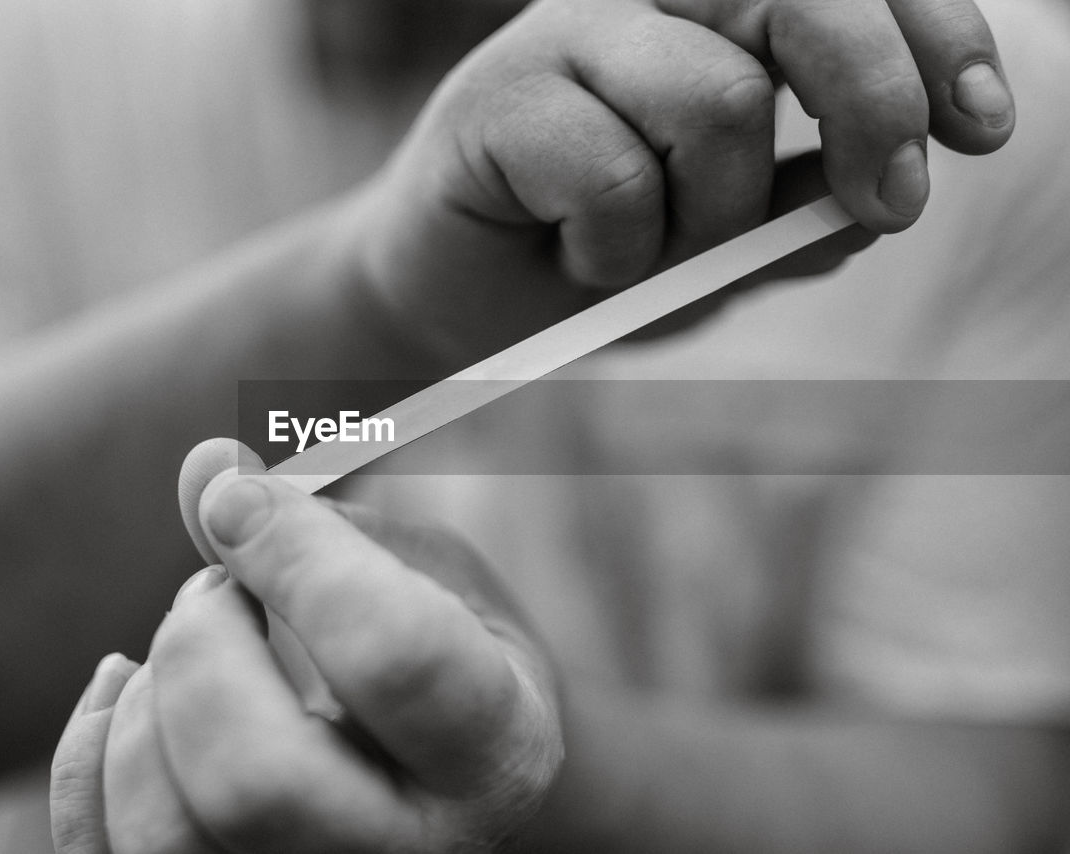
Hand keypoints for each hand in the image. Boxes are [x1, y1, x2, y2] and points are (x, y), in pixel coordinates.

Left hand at [51, 440, 562, 852]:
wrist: (443, 776)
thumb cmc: (444, 657)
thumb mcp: (425, 573)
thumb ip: (324, 522)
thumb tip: (207, 470)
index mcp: (495, 753)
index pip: (392, 658)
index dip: (299, 559)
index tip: (240, 501)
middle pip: (257, 779)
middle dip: (203, 646)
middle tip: (216, 586)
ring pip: (167, 834)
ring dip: (145, 700)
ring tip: (195, 639)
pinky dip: (90, 751)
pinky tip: (131, 688)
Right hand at [347, 0, 1011, 360]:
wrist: (455, 306)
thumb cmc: (589, 262)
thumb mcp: (722, 251)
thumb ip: (800, 215)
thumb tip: (885, 194)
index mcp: (705, 14)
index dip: (931, 31)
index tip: (980, 126)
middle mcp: (640, 2)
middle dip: (873, 96)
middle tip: (893, 200)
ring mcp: (564, 38)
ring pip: (717, 100)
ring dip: (705, 217)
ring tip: (642, 254)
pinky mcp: (495, 96)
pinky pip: (615, 177)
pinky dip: (616, 252)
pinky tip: (574, 262)